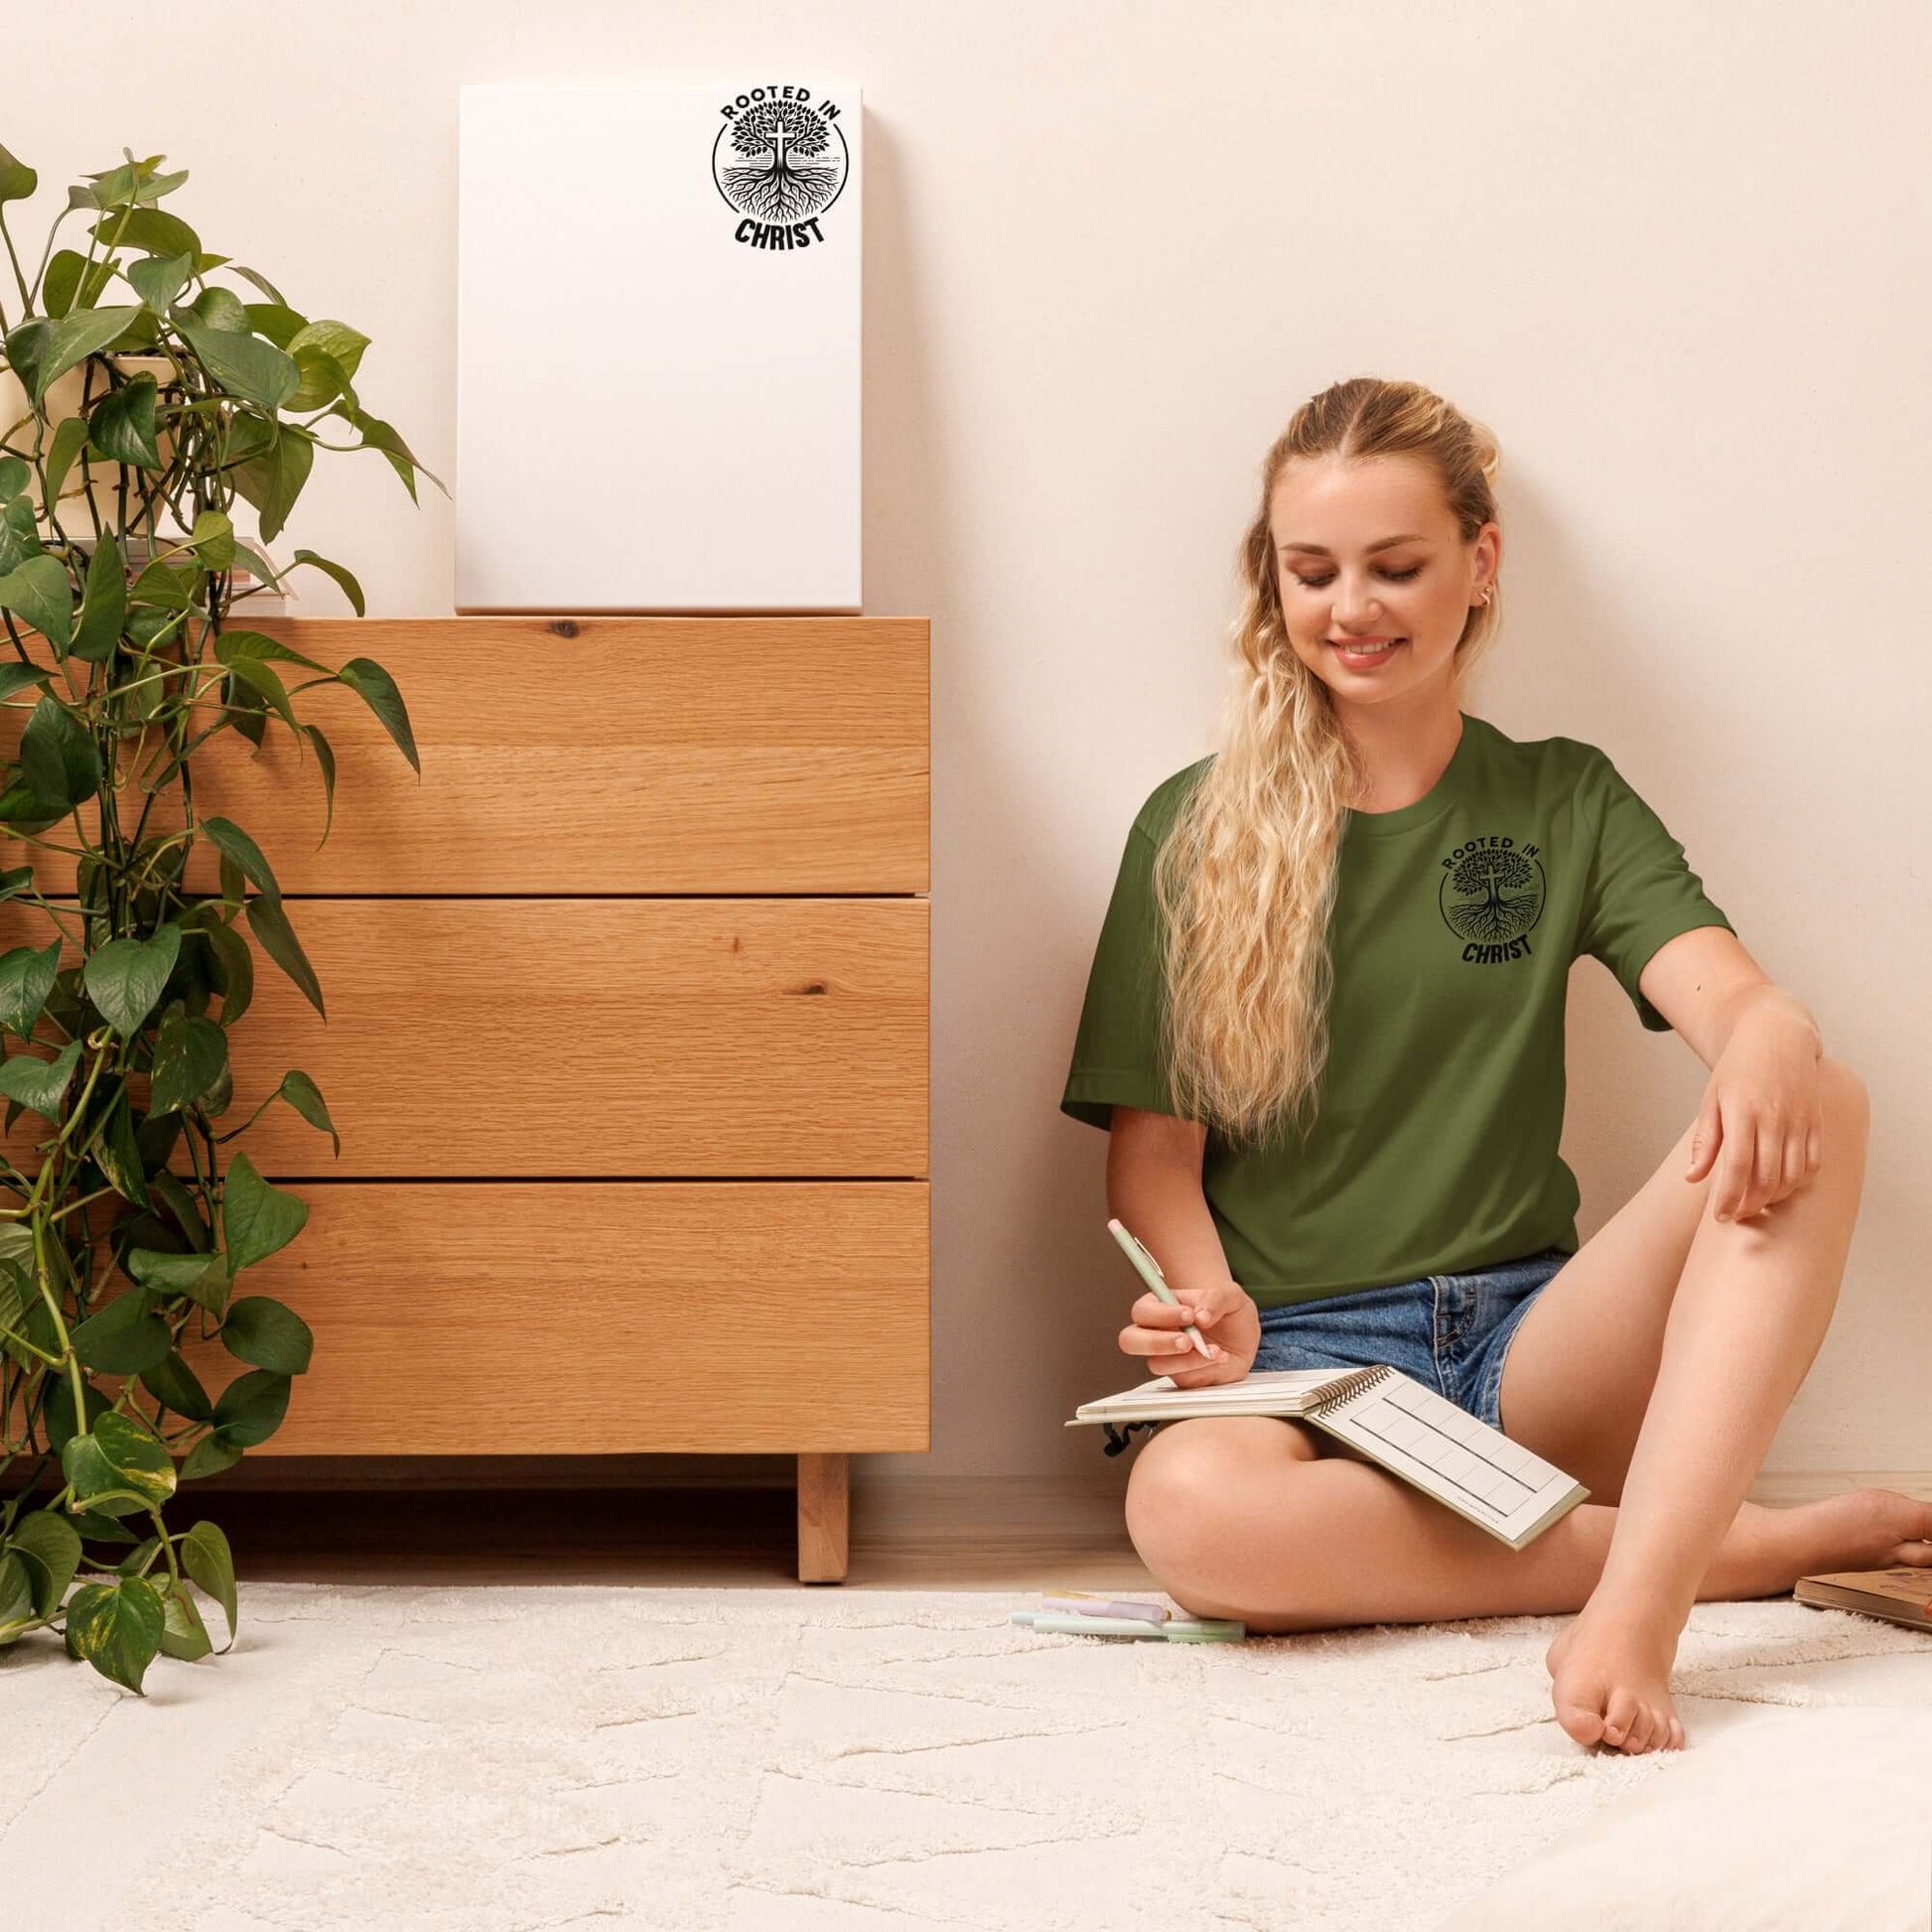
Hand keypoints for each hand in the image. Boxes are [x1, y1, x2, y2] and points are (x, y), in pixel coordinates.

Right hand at [1118, 1280, 1260, 1388]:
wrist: (1244, 1340)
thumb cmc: (1230, 1313)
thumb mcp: (1231, 1296)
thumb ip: (1216, 1298)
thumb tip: (1201, 1316)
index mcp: (1161, 1306)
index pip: (1142, 1310)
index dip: (1160, 1314)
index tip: (1189, 1315)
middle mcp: (1157, 1331)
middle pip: (1130, 1340)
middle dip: (1157, 1342)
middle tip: (1187, 1341)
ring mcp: (1165, 1357)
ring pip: (1155, 1364)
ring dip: (1186, 1360)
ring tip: (1213, 1351)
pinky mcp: (1179, 1376)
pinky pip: (1180, 1378)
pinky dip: (1202, 1369)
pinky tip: (1219, 1358)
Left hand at [1686, 1013, 1824, 1221]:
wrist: (1777, 1035)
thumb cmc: (1737, 1068)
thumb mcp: (1712, 1099)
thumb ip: (1704, 1141)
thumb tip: (1692, 1178)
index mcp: (1743, 1111)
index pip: (1738, 1168)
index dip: (1729, 1198)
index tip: (1720, 1217)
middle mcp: (1775, 1118)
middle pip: (1767, 1178)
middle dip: (1750, 1204)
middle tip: (1735, 1215)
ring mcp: (1800, 1120)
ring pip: (1793, 1175)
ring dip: (1774, 1198)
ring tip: (1755, 1205)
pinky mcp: (1817, 1122)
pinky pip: (1814, 1164)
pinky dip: (1799, 1183)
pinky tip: (1782, 1188)